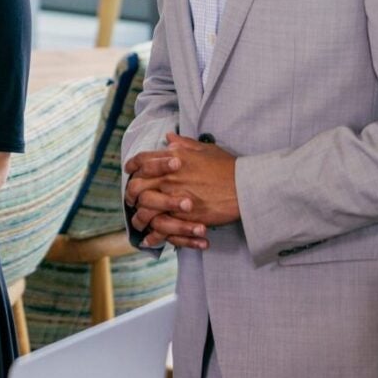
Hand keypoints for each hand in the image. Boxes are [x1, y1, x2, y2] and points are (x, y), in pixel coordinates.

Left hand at [124, 137, 239, 247]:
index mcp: (173, 158)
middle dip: (131, 194)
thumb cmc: (229, 167)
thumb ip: (184, 144)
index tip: (130, 171)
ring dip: (139, 217)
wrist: (247, 188)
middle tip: (132, 199)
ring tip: (140, 222)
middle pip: (136, 185)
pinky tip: (151, 239)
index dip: (132, 166)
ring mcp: (174, 197)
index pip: (142, 160)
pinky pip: (161, 227)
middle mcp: (169, 176)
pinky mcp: (183, 216)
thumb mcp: (205, 149)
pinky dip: (154, 235)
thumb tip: (168, 137)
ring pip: (144, 208)